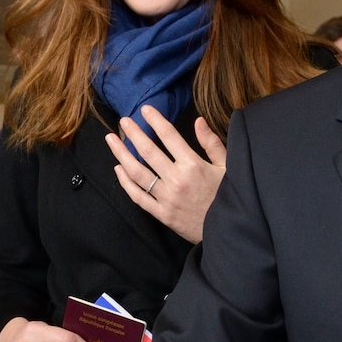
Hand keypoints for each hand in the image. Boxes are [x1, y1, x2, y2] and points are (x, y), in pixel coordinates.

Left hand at [106, 106, 226, 242]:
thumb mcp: (228, 167)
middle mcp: (176, 180)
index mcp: (193, 165)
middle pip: (148, 152)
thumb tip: (199, 121)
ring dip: (121, 154)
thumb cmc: (229, 198)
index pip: (169, 136)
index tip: (145, 110)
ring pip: (137, 173)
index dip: (155, 120)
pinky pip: (139, 197)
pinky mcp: (162, 214)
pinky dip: (126, 183)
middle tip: (124, 120)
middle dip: (133, 133)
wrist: (228, 231)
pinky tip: (118, 169)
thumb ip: (212, 144)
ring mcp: (166, 198)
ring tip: (111, 140)